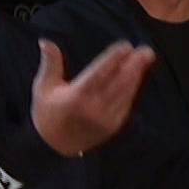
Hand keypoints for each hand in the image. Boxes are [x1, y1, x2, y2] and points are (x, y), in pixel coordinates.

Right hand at [32, 39, 156, 155]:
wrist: (54, 146)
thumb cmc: (47, 112)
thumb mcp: (43, 87)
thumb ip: (50, 63)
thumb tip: (46, 41)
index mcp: (76, 97)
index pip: (99, 74)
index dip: (114, 59)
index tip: (125, 46)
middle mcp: (93, 109)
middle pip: (118, 83)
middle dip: (134, 65)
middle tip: (145, 50)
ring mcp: (105, 119)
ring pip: (125, 93)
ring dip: (136, 74)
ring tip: (145, 57)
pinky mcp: (112, 126)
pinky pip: (126, 104)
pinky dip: (132, 88)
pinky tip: (137, 75)